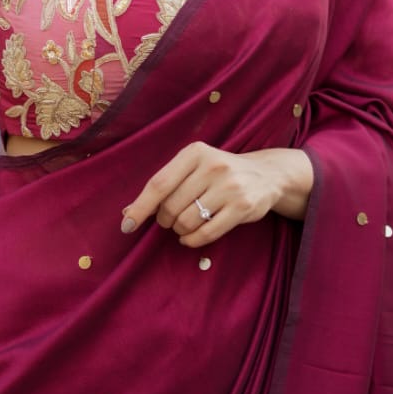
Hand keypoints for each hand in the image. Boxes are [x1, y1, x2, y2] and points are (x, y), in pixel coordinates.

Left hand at [120, 143, 313, 247]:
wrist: (266, 174)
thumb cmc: (218, 173)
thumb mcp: (192, 169)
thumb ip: (163, 186)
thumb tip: (127, 214)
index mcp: (195, 153)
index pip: (159, 183)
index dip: (140, 207)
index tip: (127, 225)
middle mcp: (213, 166)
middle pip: (171, 206)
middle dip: (165, 219)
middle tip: (170, 220)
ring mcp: (230, 186)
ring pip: (187, 221)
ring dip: (180, 230)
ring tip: (185, 225)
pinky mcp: (243, 206)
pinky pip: (207, 233)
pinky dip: (192, 240)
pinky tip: (190, 238)